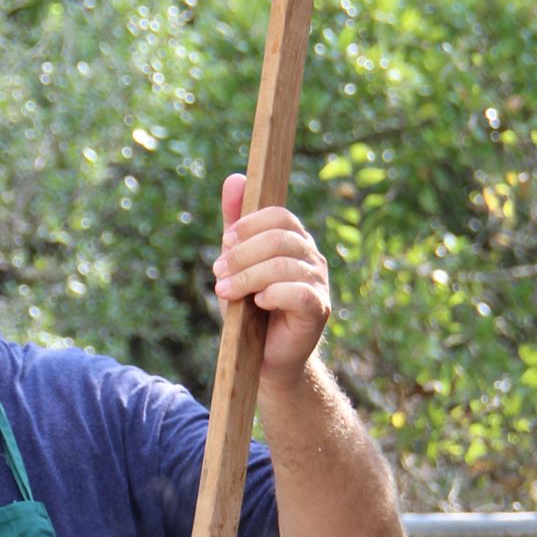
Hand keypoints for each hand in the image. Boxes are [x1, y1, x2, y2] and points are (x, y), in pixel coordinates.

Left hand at [213, 173, 330, 384]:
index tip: (225, 244)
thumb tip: (235, 179)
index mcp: (295, 241)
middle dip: (242, 255)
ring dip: (247, 277)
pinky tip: (258, 304)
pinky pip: (296, 292)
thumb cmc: (251, 310)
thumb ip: (236, 225)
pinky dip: (271, 295)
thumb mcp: (236, 263)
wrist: (264, 358)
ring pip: (283, 265)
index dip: (249, 225)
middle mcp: (312, 257)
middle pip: (279, 238)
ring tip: (226, 291)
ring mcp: (319, 282)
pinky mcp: (319, 308)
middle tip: (217, 272)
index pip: (278, 215)